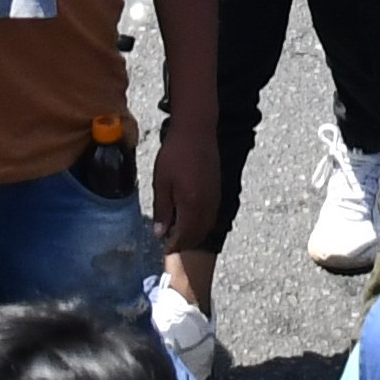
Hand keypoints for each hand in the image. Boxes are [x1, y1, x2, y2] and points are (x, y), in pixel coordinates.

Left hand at [149, 117, 221, 255]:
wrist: (196, 130)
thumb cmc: (175, 154)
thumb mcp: (162, 183)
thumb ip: (162, 210)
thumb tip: (160, 234)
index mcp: (192, 205)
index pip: (185, 236)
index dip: (174, 245)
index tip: (164, 248)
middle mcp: (207, 205)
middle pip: (198, 234)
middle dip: (185, 242)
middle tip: (171, 243)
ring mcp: (215, 197)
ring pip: (207, 225)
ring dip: (195, 233)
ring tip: (179, 231)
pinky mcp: (218, 189)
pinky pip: (212, 215)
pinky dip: (202, 223)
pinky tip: (190, 217)